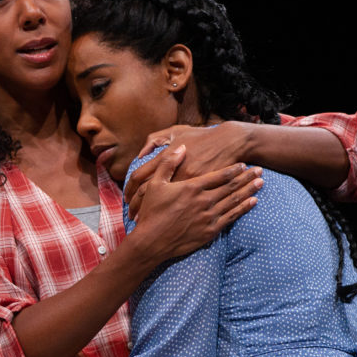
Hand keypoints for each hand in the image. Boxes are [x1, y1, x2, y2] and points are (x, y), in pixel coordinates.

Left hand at [125, 123, 251, 219]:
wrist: (230, 142)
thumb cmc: (201, 137)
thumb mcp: (176, 132)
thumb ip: (155, 139)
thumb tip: (140, 155)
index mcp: (165, 156)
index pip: (138, 176)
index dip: (129, 190)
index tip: (127, 199)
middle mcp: (173, 171)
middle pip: (147, 194)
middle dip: (137, 208)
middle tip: (132, 217)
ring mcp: (189, 182)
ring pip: (164, 204)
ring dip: (152, 215)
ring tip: (146, 224)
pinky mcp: (203, 192)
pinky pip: (182, 209)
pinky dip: (172, 217)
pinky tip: (166, 223)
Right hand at [128, 145, 262, 261]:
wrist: (151, 241)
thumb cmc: (152, 212)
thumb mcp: (155, 184)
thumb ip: (169, 163)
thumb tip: (182, 147)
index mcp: (192, 187)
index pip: (219, 175)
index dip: (233, 169)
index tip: (243, 164)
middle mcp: (204, 200)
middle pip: (231, 186)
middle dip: (246, 177)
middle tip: (259, 170)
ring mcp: (209, 216)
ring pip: (234, 200)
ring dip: (249, 190)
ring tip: (261, 183)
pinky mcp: (210, 231)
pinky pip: (231, 217)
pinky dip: (243, 208)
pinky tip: (253, 202)